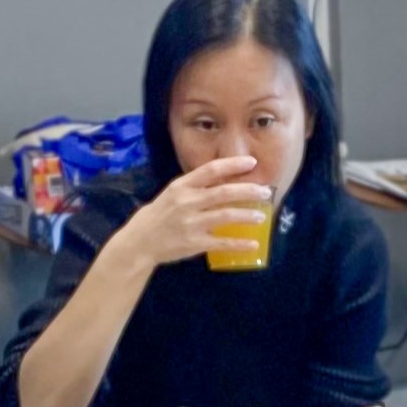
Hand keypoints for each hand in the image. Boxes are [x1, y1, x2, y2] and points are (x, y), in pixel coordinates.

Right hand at [125, 152, 272, 271]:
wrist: (140, 241)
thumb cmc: (160, 214)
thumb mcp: (173, 193)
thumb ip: (196, 186)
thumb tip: (226, 179)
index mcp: (182, 186)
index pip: (210, 170)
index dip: (232, 165)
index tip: (252, 162)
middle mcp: (187, 202)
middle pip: (223, 192)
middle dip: (248, 190)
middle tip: (266, 191)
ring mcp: (191, 223)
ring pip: (225, 216)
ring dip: (247, 215)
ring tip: (262, 216)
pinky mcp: (194, 243)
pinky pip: (222, 243)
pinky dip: (239, 243)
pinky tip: (253, 243)